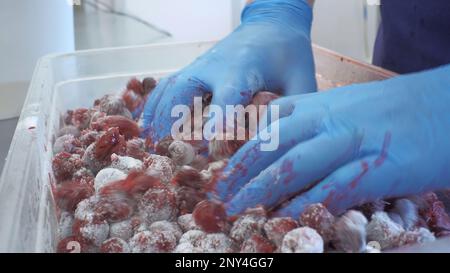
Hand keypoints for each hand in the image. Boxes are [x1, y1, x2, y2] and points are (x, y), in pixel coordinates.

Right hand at [142, 0, 316, 143]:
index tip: (211, 151)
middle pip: (184, 92)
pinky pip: (166, 86)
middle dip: (172, 121)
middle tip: (163, 151)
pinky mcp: (192, 70)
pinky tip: (145, 126)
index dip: (219, 124)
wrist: (271, 23)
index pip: (227, 99)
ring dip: (156, 116)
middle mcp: (214, 66)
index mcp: (243, 69)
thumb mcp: (301, 81)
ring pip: (169, 89)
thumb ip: (290, 112)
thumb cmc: (288, 54)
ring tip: (146, 144)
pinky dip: (153, 106)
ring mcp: (198, 66)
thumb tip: (277, 147)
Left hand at [215, 65, 449, 216]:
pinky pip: (331, 188)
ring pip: (294, 165)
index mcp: (319, 104)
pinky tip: (285, 219)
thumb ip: (312, 124)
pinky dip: (306, 205)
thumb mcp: (344, 106)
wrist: (444, 106)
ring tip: (239, 211)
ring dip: (262, 190)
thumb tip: (281, 154)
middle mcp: (328, 119)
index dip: (241, 151)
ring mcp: (350, 140)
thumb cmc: (392, 110)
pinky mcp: (375, 166)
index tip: (223, 172)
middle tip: (219, 197)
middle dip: (240, 173)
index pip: (267, 125)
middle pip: (272, 145)